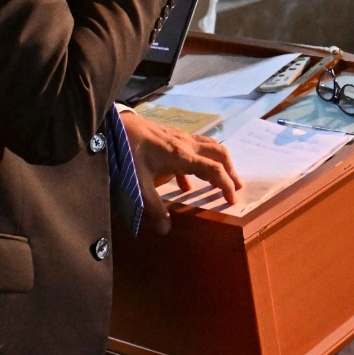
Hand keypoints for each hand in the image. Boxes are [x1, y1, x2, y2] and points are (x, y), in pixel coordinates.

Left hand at [120, 112, 241, 234]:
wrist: (116, 125)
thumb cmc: (128, 152)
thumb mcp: (137, 183)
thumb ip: (153, 207)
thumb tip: (166, 229)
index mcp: (183, 156)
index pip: (214, 169)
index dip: (226, 184)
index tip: (232, 200)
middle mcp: (187, 144)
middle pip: (219, 153)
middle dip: (231, 170)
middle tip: (237, 187)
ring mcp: (180, 137)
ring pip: (210, 146)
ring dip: (219, 163)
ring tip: (220, 180)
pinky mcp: (172, 135)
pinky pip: (195, 147)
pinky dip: (200, 162)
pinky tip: (187, 182)